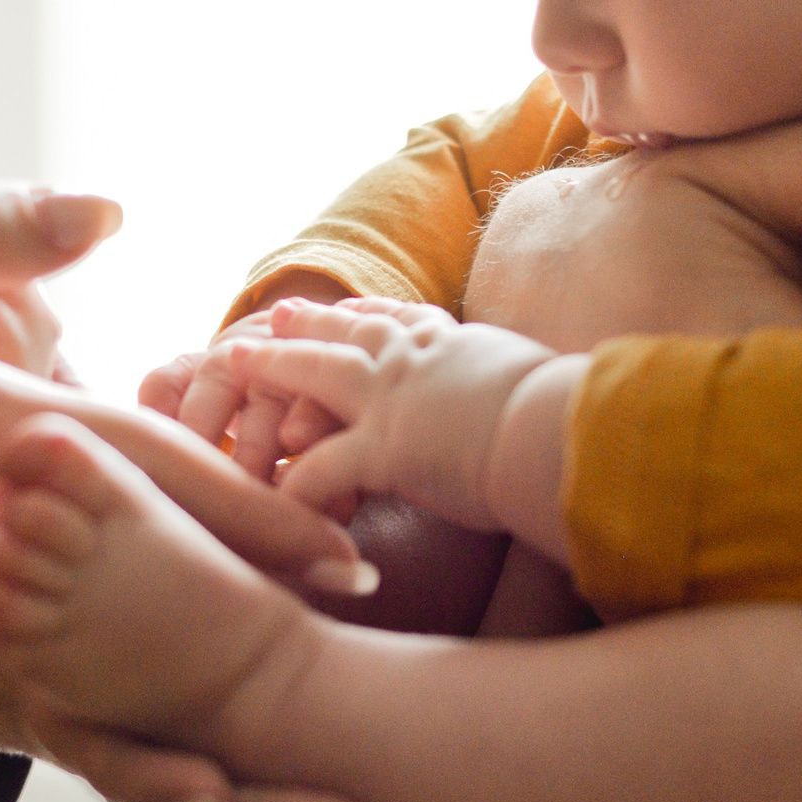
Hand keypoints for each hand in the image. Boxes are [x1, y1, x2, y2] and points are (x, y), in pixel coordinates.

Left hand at [224, 298, 558, 535]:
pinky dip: (294, 484)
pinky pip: (321, 469)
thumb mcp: (544, 384)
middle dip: (309, 321)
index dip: (373, 311)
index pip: (406, 320)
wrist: (561, 433)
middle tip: (275, 313)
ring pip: (315, 374)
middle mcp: (418, 362)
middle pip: (350, 331)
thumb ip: (524, 389)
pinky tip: (269, 498)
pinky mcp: (384, 448)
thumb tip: (549, 400)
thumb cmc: (570, 417)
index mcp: (458, 346)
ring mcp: (394, 399)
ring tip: (231, 359)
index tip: (350, 304)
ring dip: (271, 367)